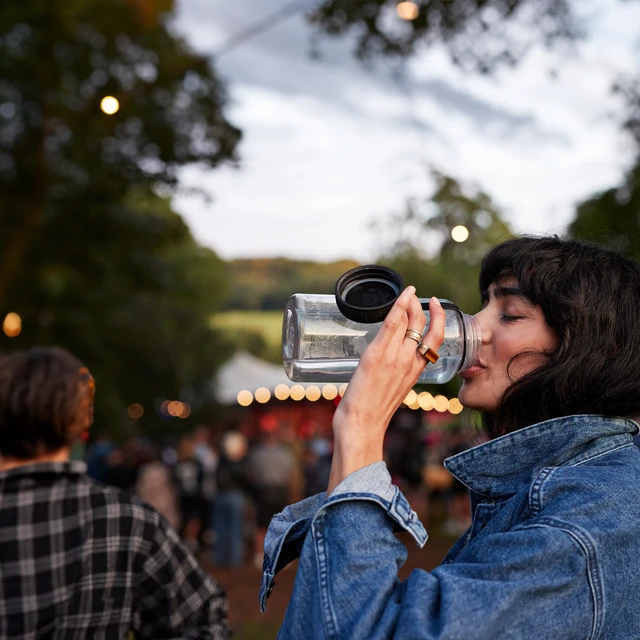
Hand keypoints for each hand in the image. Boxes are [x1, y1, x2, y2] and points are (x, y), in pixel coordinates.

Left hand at [327, 288, 445, 493]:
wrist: (362, 427)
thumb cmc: (372, 414)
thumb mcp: (393, 391)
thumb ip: (394, 374)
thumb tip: (388, 364)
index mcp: (416, 372)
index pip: (435, 340)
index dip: (438, 319)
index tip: (433, 306)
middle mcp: (410, 362)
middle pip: (424, 327)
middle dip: (421, 307)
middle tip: (414, 296)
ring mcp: (394, 358)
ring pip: (410, 322)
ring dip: (410, 303)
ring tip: (407, 294)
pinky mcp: (377, 355)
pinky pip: (392, 325)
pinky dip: (398, 307)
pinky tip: (402, 296)